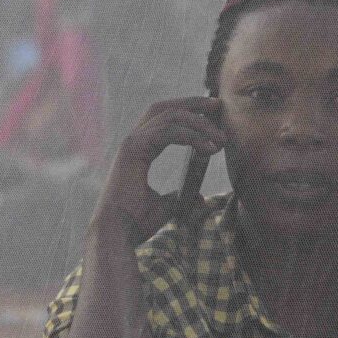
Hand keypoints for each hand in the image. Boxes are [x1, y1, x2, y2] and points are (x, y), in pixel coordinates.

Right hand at [94, 96, 223, 246]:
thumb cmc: (136, 222)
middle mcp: (133, 141)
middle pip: (164, 108)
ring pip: (170, 117)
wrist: (118, 233)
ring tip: (220, 138)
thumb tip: (199, 199)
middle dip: (193, 103)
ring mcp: (131, 143)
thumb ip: (180, 198)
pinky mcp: (133, 149)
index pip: (163, 119)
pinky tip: (208, 147)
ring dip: (199, 123)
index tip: (212, 116)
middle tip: (218, 105)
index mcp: (138, 150)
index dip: (188, 112)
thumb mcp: (165, 207)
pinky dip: (191, 136)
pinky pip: (168, 131)